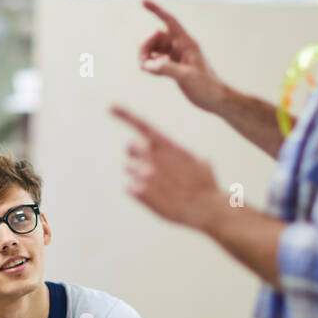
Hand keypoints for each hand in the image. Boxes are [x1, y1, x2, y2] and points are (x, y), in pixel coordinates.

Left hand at [111, 105, 227, 231]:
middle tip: (147, 162)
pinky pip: (129, 187)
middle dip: (135, 152)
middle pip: (130, 146)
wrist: (207, 210)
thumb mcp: (199, 162)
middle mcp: (154, 157)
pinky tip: (155, 196)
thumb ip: (181, 154)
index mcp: (169, 146)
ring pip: (128, 168)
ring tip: (159, 185)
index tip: (111, 107)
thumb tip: (180, 153)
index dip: (125, 115)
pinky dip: (138, 191)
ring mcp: (146, 175)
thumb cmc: (207, 185)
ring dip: (138, 174)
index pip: (144, 125)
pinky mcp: (141, 192)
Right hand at [138, 0, 226, 112]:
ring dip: (146, 55)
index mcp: (187, 43)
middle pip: (156, 37)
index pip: (169, 21)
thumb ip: (166, 69)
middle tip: (144, 64)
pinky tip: (152, 71)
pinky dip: (151, 62)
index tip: (143, 0)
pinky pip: (156, 57)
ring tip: (147, 69)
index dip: (156, 10)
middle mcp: (181, 46)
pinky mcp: (174, 65)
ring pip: (154, 47)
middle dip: (145, 46)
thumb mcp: (186, 78)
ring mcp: (177, 55)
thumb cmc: (206, 87)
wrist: (215, 99)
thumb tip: (148, 64)